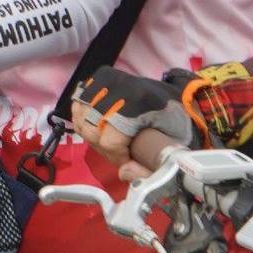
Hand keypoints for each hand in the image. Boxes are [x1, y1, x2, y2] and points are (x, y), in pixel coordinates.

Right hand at [71, 66, 201, 181]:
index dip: (117, 157)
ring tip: (110, 140)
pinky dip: (83, 120)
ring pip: (81, 120)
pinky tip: (98, 126)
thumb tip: (122, 173)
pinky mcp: (96, 79)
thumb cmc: (175, 122)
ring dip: (92, 135)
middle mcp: (115, 88)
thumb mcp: (170, 146)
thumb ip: (149, 166)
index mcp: (136, 102)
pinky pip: (77, 106)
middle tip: (120, 152)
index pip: (109, 141)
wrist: (174, 94)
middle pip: (91, 131)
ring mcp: (103, 81)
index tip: (128, 161)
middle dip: (105, 149)